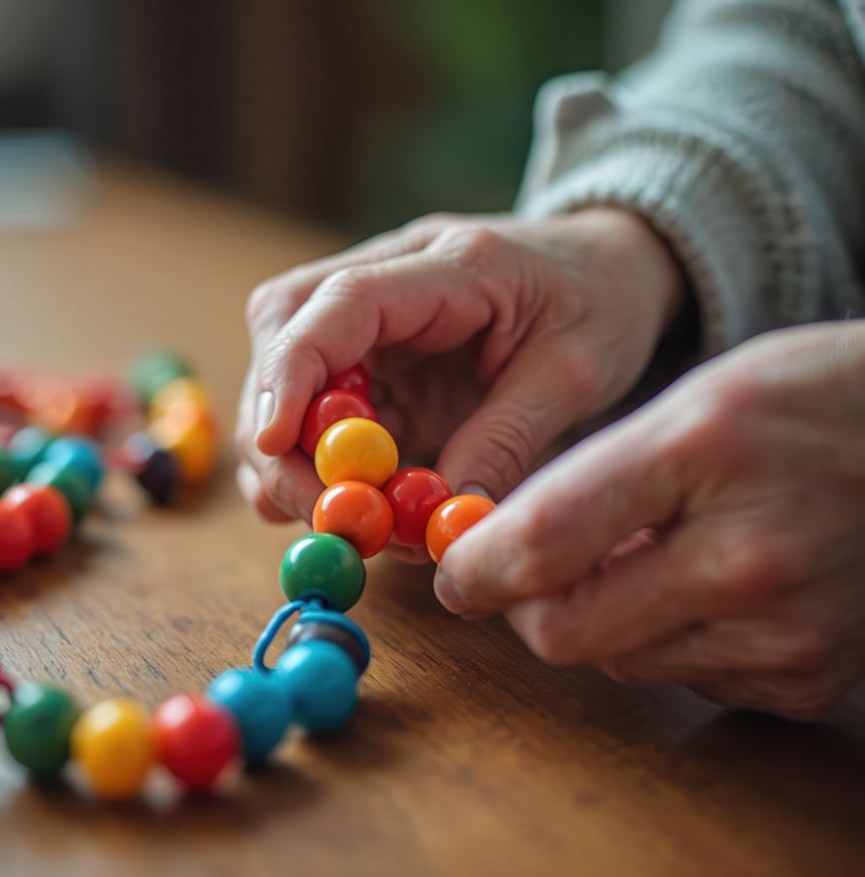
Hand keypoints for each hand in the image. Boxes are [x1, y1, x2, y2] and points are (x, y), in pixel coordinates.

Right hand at [236, 208, 683, 557]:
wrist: (608, 266)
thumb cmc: (602, 303)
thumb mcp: (577, 373)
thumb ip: (506, 441)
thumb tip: (438, 522)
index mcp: (449, 263)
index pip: (340, 301)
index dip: (293, 370)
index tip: (271, 443)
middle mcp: (388, 276)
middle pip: (284, 332)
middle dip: (278, 428)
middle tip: (311, 510)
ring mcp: (371, 318)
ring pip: (285, 372)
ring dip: (291, 453)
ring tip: (343, 520)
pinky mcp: (370, 359)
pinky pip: (315, 407)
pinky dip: (310, 461)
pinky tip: (334, 503)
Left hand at [436, 321, 864, 719]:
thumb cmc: (811, 401)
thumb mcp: (695, 398)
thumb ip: (593, 477)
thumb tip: (497, 550)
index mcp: (705, 453)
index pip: (542, 543)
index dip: (475, 567)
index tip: (456, 569)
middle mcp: (749, 555)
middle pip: (565, 632)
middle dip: (528, 605)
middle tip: (531, 569)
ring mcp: (788, 631)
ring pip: (618, 661)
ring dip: (606, 620)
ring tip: (658, 554)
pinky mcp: (810, 681)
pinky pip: (686, 679)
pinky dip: (673, 641)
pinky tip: (714, 585)